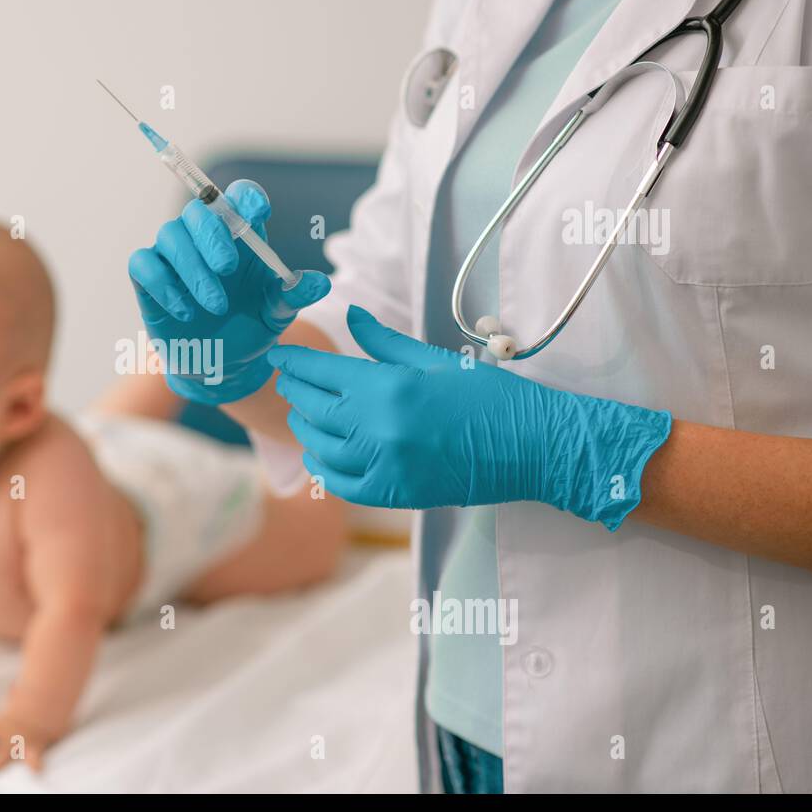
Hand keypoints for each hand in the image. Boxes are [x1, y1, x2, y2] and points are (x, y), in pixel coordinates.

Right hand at [128, 179, 329, 404]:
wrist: (222, 363)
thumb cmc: (251, 326)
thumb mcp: (278, 313)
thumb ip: (294, 295)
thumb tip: (320, 284)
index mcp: (241, 235)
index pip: (238, 197)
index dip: (245, 197)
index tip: (257, 211)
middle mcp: (204, 237)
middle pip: (199, 210)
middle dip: (213, 236)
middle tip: (229, 268)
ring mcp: (173, 255)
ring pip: (171, 236)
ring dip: (193, 270)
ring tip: (215, 306)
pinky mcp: (149, 278)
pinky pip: (144, 264)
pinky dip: (163, 285)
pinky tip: (185, 312)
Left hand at [268, 305, 670, 529]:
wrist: (533, 448)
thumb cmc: (490, 397)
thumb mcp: (435, 360)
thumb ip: (385, 343)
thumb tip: (351, 316)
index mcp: (388, 388)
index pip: (322, 372)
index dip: (294, 362)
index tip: (278, 355)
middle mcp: (378, 429)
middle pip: (313, 408)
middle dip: (295, 391)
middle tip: (288, 380)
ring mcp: (384, 466)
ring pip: (320, 448)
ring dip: (306, 429)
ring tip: (304, 414)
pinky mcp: (395, 495)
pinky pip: (341, 485)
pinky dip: (324, 469)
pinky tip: (321, 455)